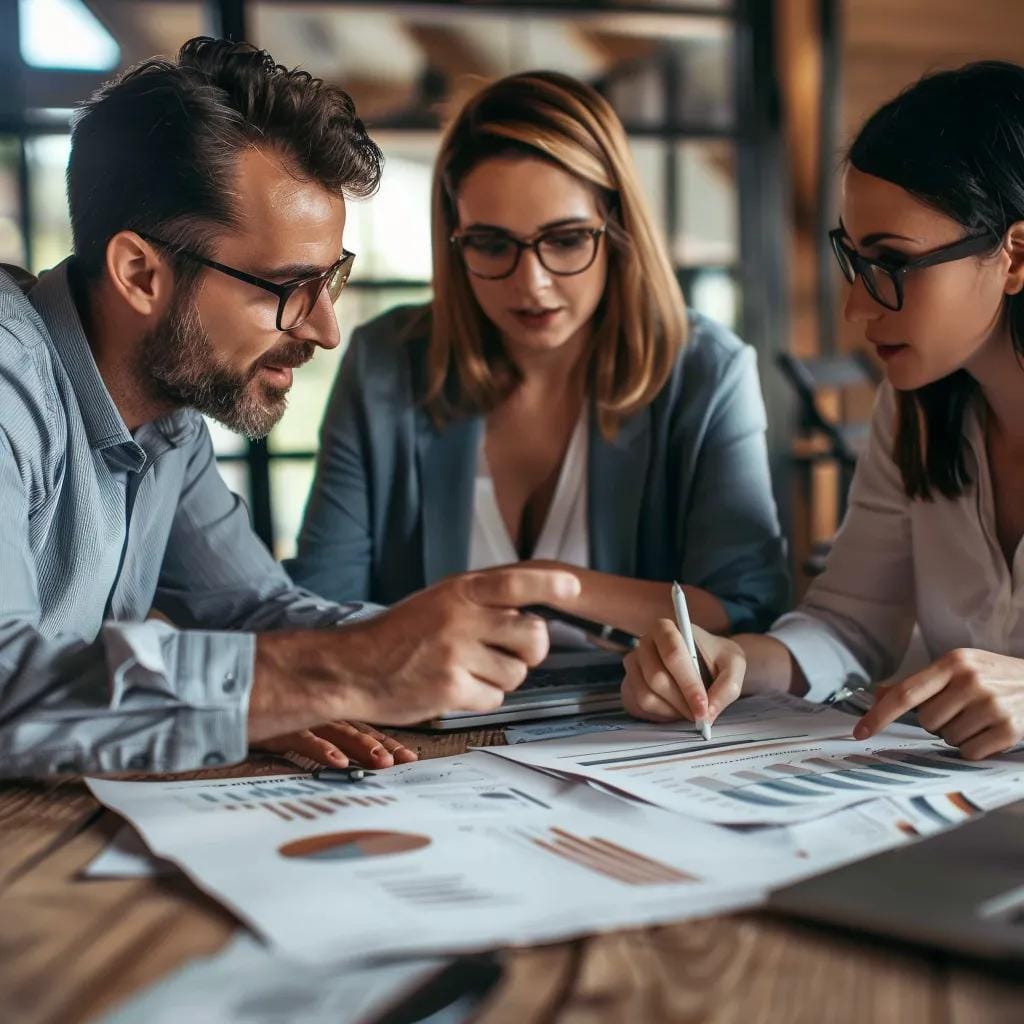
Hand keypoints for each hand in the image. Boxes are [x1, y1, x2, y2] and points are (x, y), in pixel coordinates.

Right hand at [248, 566, 580, 739]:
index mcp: (459, 591)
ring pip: (516, 673)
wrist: (350, 668)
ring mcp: (457, 653)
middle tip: (514, 653)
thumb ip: (478, 604)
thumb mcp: (435, 603)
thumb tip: (527, 614)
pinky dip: (479, 699)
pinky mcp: (451, 688)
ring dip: (499, 678)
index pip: (516, 582)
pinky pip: (493, 698)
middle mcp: (461, 618)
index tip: (572, 588)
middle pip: (533, 636)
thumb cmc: (396, 637)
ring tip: (465, 671)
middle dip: (531, 650)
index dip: (549, 585)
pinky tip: (452, 688)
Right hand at [258, 721, 417, 768]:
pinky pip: (305, 738)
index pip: (367, 727)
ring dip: (362, 747)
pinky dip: (322, 750)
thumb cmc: (270, 708)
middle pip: (361, 731)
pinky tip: (338, 761)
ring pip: (340, 733)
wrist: (231, 696)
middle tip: (404, 761)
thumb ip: (328, 729)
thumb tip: (349, 750)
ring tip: (382, 763)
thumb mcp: (303, 719)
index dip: (389, 742)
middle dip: (384, 747)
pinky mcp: (280, 727)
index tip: (410, 757)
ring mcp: (303, 717)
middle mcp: (322, 712)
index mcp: (332, 710)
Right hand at [621, 619, 744, 723]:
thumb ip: (726, 687)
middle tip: (701, 717)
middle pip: (657, 679)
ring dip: (672, 711)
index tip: (703, 707)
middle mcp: (644, 643)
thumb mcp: (734, 665)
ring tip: (691, 711)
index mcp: (665, 628)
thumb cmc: (717, 658)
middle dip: (682, 703)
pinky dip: (661, 716)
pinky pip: (639, 707)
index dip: (688, 684)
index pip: (673, 655)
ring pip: (646, 696)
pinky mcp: (628, 685)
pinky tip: (677, 710)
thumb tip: (709, 712)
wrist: (705, 663)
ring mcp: (633, 665)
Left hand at [854, 649, 1023, 758]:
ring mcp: (992, 705)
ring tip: (979, 718)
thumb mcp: (960, 668)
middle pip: (926, 721)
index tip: (861, 731)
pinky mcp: (1010, 729)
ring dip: (958, 735)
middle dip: (938, 722)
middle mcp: (972, 680)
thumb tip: (877, 695)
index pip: (906, 692)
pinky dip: (976, 748)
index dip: (880, 714)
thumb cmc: (995, 677)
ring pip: (947, 739)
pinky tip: (991, 732)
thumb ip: (920, 682)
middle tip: (961, 710)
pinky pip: (970, 753)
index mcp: (954, 662)